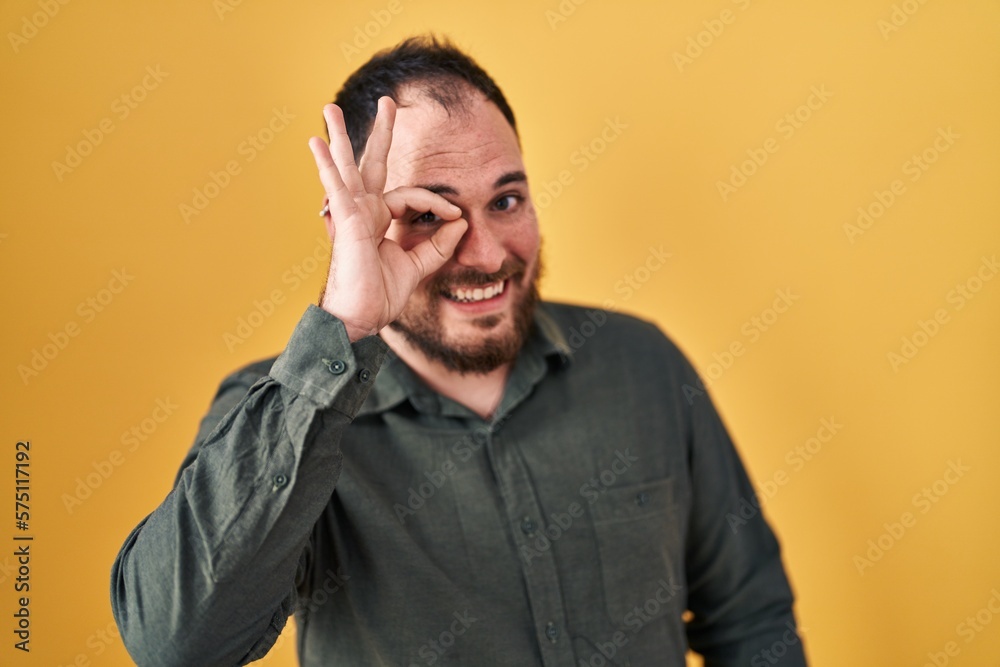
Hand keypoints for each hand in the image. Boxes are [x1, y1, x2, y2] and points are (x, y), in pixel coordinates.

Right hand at [308, 97, 467, 341]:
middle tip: (388, 102)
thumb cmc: (380, 295)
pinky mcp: (346, 220)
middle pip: (372, 164)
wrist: (360, 318)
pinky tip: (316, 143)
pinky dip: (327, 165)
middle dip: (381, 133)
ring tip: (330, 107)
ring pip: (348, 167)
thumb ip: (439, 244)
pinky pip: (337, 187)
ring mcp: (352, 213)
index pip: (412, 197)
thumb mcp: (418, 266)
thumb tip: (461, 221)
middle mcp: (364, 211)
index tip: (456, 216)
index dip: (437, 202)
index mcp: (379, 220)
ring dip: (340, 136)